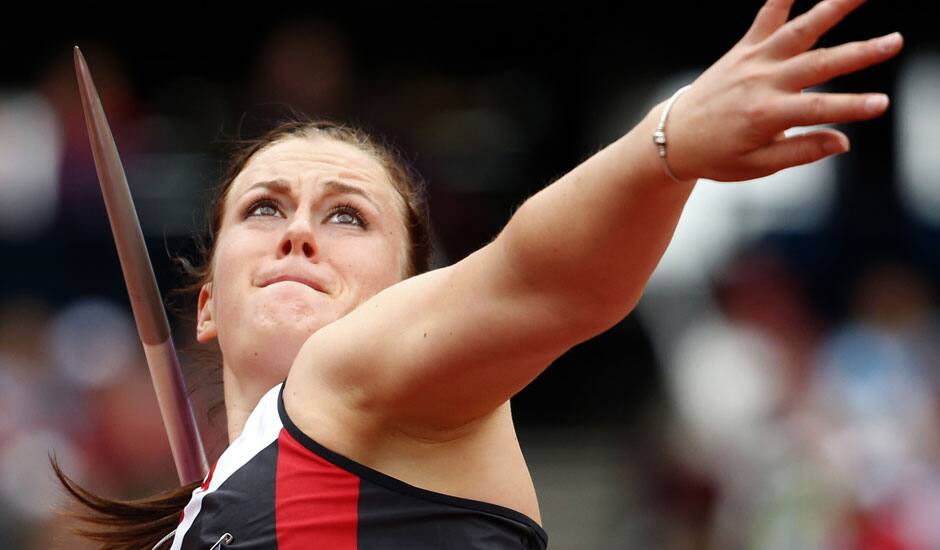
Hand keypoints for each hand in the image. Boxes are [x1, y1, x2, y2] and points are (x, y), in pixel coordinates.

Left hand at [664, 0, 902, 181]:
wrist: (673, 137)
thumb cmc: (716, 156)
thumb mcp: (756, 165)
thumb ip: (800, 151)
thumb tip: (843, 141)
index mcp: (764, 115)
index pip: (818, 108)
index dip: (852, 106)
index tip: (882, 104)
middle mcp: (760, 82)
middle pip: (818, 64)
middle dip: (859, 53)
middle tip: (894, 41)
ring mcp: (752, 62)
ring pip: (798, 31)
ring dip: (832, 9)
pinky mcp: (743, 50)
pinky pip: (765, 17)